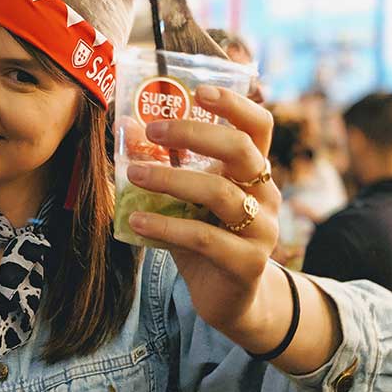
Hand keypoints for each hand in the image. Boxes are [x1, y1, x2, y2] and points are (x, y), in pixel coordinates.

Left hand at [127, 84, 280, 340]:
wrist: (230, 299)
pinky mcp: (248, 263)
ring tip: (134, 175)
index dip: (235, 104)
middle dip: (193, 133)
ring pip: (219, 193)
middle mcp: (266, 194)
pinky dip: (166, 227)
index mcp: (255, 171)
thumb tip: (125, 125)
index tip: (199, 91)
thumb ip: (162, 163)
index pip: (259, 126)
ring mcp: (262, 229)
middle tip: (153, 130)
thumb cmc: (205, 236)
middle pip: (240, 150)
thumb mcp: (183, 197)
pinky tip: (136, 220)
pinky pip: (205, 238)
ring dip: (171, 179)